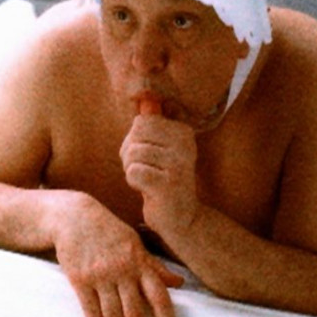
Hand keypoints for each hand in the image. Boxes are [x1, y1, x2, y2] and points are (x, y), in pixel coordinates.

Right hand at [52, 194, 182, 316]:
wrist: (75, 216)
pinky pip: (90, 311)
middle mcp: (123, 270)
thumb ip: (156, 267)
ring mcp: (101, 275)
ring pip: (112, 316)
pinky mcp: (80, 279)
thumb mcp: (136, 244)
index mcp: (140, 262)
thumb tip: (179, 283)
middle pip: (133, 313)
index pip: (159, 297)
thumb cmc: (109, 231)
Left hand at [120, 100, 199, 231]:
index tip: (150, 157)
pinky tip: (149, 191)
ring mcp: (178, 164)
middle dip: (131, 154)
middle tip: (146, 170)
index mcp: (183, 132)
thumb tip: (145, 98)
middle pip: (135, 135)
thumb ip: (151, 124)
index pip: (141, 122)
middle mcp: (185, 145)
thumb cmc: (163, 180)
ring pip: (132, 154)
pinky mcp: (168, 184)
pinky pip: (133, 172)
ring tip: (148, 181)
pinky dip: (134, 183)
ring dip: (132, 170)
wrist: (182, 218)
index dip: (135, 141)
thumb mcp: (158, 149)